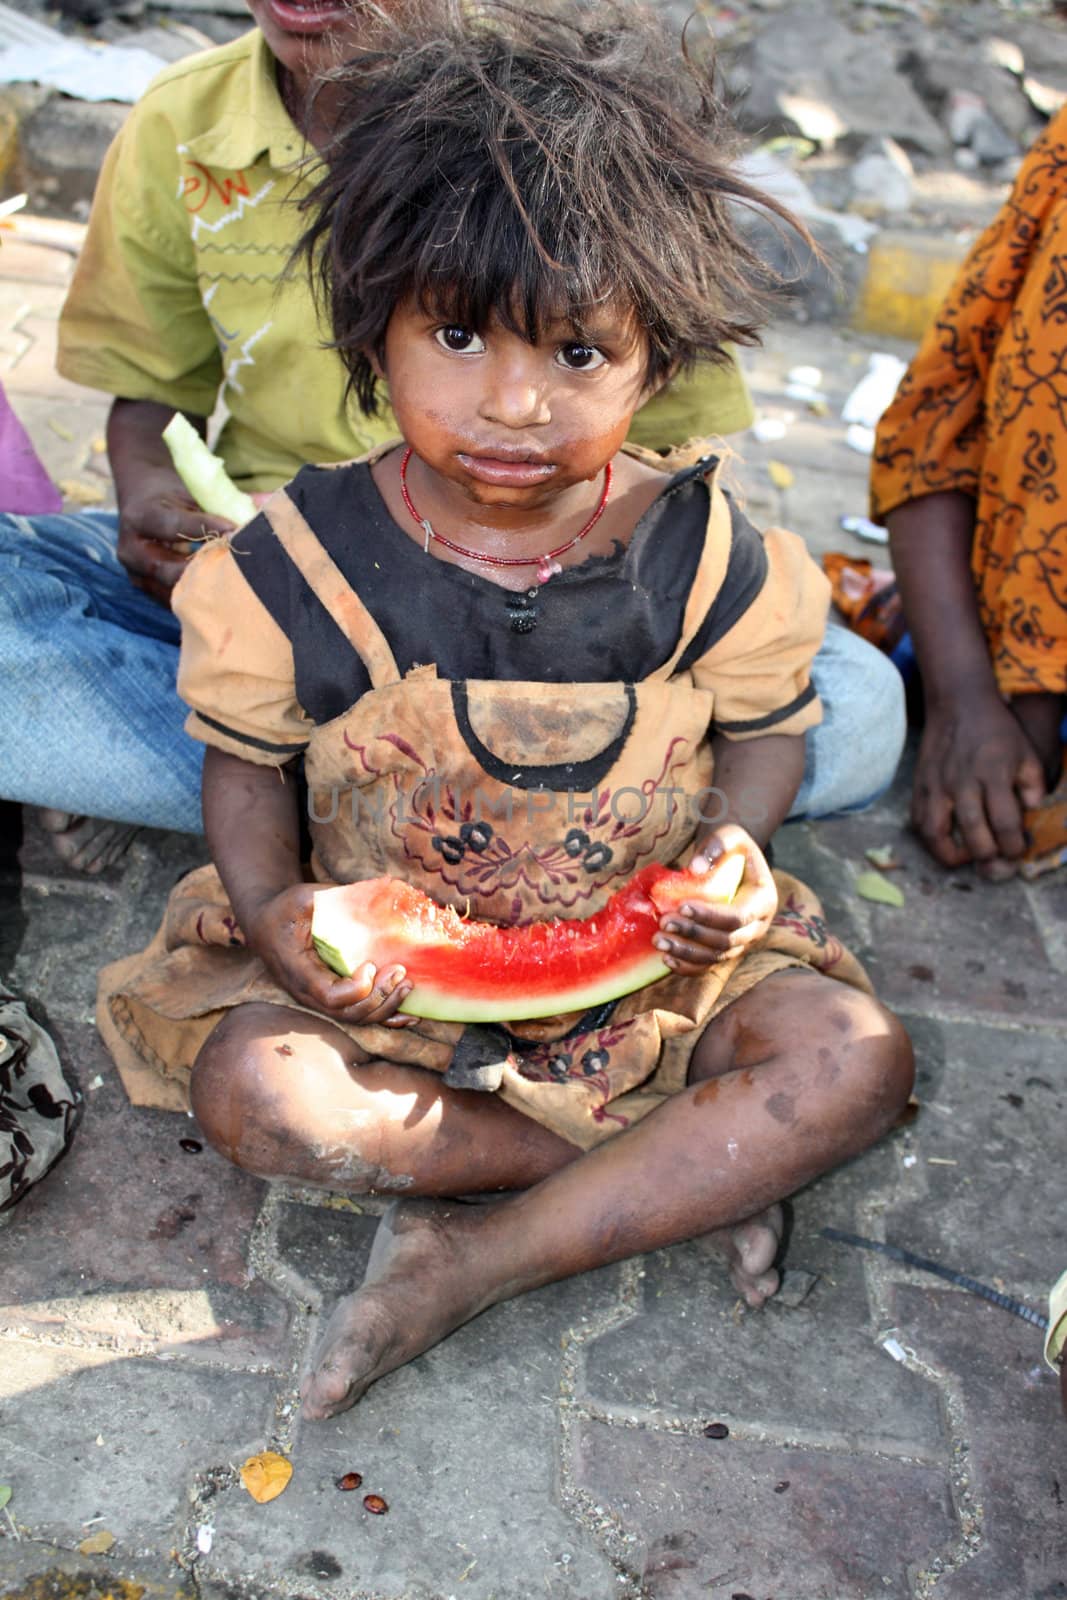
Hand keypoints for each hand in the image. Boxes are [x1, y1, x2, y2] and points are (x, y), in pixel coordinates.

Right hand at [116, 470, 233, 602]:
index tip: (235, 531)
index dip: (206, 529)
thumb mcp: (189, 493)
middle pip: (170, 571)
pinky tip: (222, 596)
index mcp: (140, 518)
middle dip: (204, 571)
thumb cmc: (171, 497)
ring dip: (203, 591)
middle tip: (236, 571)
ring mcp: (137, 574)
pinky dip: (198, 598)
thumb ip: (218, 505)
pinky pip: (174, 599)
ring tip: (233, 588)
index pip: (174, 526)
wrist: (140, 503)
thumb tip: (265, 506)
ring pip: (172, 591)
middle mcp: (132, 550)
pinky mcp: (146, 590)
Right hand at [245, 883, 414, 1026]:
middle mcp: (309, 993)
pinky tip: (410, 1015)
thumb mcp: (303, 897)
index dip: (356, 989)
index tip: (371, 965)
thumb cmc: (285, 909)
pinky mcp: (332, 998)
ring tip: (408, 985)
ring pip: (356, 1019)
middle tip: (400, 972)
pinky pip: (359, 1016)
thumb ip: (336, 897)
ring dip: (386, 1008)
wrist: (265, 925)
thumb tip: (382, 890)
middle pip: (348, 1013)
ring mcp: (320, 1000)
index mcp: (299, 970)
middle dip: (380, 998)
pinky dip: (386, 1018)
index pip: (330, 996)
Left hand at [653, 823, 777, 974]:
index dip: (710, 915)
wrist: (733, 864)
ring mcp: (743, 942)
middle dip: (693, 934)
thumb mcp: (729, 835)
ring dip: (686, 953)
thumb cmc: (731, 849)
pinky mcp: (726, 951)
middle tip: (663, 923)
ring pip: (716, 957)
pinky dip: (688, 967)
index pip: (738, 916)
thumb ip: (716, 845)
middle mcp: (758, 927)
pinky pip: (708, 966)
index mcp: (764, 901)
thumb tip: (693, 867)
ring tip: (659, 942)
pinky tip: (666, 960)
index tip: (681, 906)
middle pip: (726, 941)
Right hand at [913, 695, 1046, 869]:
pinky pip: (918, 820)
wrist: (959, 703)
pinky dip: (929, 838)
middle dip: (986, 856)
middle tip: (994, 859)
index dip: (1013, 846)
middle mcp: (962, 783)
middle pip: (973, 834)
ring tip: (964, 858)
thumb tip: (1029, 814)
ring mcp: (936, 785)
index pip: (1005, 823)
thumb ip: (1033, 786)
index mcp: (993, 775)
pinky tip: (943, 839)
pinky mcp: (919, 784)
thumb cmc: (997, 730)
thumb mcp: (1027, 754)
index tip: (1017, 851)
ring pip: (935, 833)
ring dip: (950, 855)